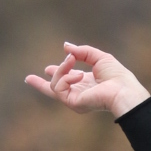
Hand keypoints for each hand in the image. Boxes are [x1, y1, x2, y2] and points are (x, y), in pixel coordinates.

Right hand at [24, 42, 149, 118]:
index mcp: (87, 83)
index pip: (68, 80)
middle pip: (55, 91)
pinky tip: (79, 74)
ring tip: (71, 60)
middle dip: (40, 85)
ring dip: (60, 68)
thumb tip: (65, 47)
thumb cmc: (117, 75)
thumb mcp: (99, 57)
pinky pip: (59, 87)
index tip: (47, 69)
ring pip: (55, 84)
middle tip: (28, 78)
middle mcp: (79, 92)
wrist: (122, 90)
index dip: (58, 72)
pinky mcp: (72, 103)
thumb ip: (82, 52)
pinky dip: (66, 77)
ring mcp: (75, 99)